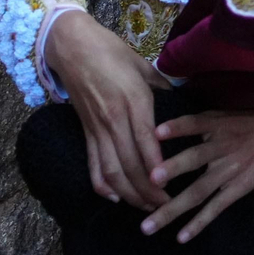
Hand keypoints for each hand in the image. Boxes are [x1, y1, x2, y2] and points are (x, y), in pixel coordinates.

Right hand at [44, 10, 170, 210]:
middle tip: (165, 206)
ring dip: (128, 194)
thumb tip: (181, 97)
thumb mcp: (143, 65)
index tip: (171, 187)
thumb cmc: (111, 51)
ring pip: (111, 171)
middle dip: (147, 191)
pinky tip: (116, 197)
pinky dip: (102, 185)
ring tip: (145, 208)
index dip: (157, 169)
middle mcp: (114, 119)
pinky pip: (92, 164)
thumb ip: (163, 85)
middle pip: (130, 165)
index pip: (146, 143)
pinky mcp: (85, 132)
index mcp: (133, 101)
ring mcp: (97, 128)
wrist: (72, 46)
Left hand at [142, 99, 253, 242]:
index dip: (177, 127)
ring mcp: (231, 170)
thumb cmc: (250, 123)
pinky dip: (199, 222)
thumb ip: (199, 123)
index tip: (156, 133)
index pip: (195, 124)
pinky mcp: (239, 187)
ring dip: (174, 208)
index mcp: (218, 125)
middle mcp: (223, 147)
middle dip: (173, 169)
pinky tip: (181, 236)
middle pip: (194, 159)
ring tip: (149, 224)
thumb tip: (162, 128)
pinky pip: (217, 207)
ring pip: (199, 190)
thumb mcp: (225, 115)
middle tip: (150, 180)